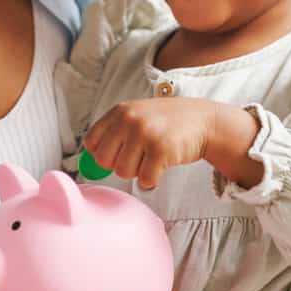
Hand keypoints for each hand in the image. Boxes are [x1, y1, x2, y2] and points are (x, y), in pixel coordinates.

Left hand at [84, 98, 259, 189]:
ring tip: (152, 158)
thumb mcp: (137, 117)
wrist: (204, 121)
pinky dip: (152, 179)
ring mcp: (145, 133)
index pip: (92, 143)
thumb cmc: (168, 123)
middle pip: (105, 161)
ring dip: (139, 172)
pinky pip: (144, 179)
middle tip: (139, 158)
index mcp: (120, 111)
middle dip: (120, 165)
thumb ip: (114, 135)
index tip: (119, 155)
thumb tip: (87, 166)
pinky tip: (162, 166)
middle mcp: (130, 119)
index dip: (103, 155)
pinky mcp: (161, 150)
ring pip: (124, 172)